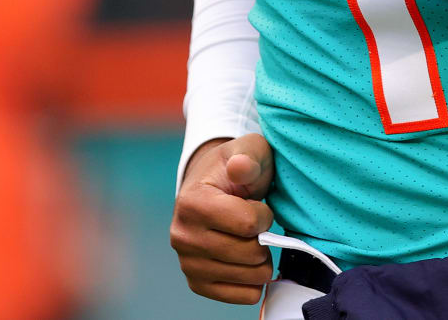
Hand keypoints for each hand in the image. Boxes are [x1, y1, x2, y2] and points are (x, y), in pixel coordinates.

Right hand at [169, 134, 274, 305]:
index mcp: (192, 202)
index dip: (263, 215)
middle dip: (265, 239)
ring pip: (249, 277)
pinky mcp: (198, 283)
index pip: (247, 224)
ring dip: (262, 261)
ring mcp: (187, 263)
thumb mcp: (249, 151)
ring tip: (253, 241)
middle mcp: (182, 236)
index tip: (257, 205)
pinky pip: (242, 296)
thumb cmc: (237, 169)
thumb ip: (249, 156)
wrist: (214, 187)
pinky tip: (249, 263)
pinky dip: (254, 282)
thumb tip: (240, 166)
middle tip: (257, 226)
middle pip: (249, 253)